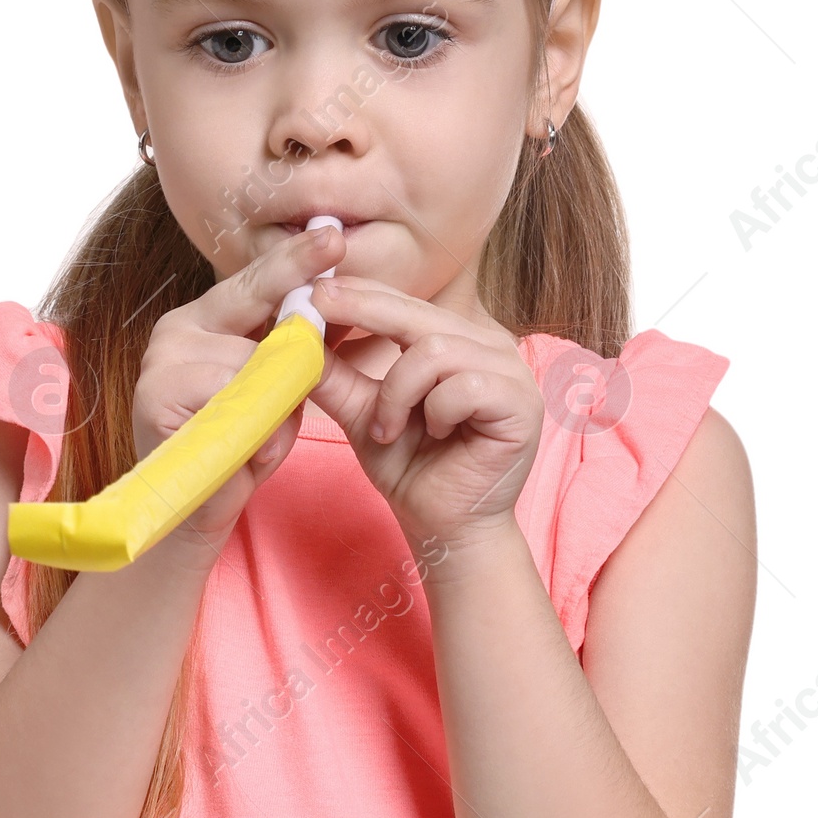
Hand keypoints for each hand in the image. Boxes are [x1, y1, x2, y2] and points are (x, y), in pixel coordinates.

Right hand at [130, 224, 345, 561]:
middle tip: (325, 293)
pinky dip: (254, 431)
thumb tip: (332, 312)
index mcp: (201, 319)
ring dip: (275, 409)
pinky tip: (238, 450)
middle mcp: (174, 330)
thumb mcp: (277, 387)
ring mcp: (159, 362)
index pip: (256, 282)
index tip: (334, 234)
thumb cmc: (241, 446)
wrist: (196, 513)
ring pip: (255, 365)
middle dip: (296, 340)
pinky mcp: (156, 398)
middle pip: (258, 315)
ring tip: (255, 439)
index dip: (296, 260)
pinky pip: (236, 402)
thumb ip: (293, 350)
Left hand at [307, 277, 542, 557]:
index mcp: (456, 339)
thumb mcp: (364, 414)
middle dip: (363, 310)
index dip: (359, 294)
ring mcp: (510, 370)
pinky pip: (462, 385)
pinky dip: (435, 411)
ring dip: (397, 392)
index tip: (313, 289)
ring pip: (434, 350)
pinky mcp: (520, 401)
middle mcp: (488, 345)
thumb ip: (338, 376)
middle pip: (418, 314)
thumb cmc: (413, 470)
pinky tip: (436, 436)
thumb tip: (297, 336)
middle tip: (318, 303)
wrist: (446, 529)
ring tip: (389, 428)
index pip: (404, 303)